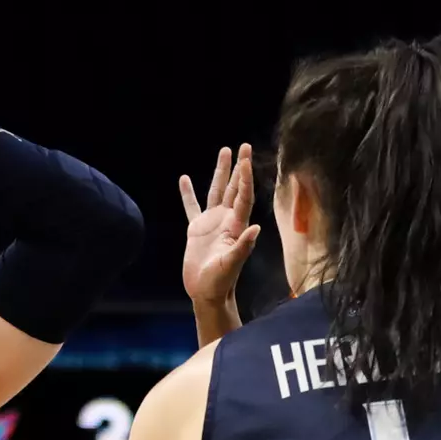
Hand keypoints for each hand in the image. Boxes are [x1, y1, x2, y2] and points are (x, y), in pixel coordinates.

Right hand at [180, 144, 261, 306]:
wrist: (207, 293)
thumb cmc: (220, 282)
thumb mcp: (231, 265)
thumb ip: (243, 247)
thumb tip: (256, 228)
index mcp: (236, 226)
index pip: (242, 197)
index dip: (244, 179)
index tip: (246, 160)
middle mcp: (226, 220)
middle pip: (233, 188)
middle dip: (239, 167)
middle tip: (244, 146)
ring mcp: (211, 223)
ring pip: (216, 191)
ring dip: (220, 172)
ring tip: (223, 151)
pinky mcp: (196, 230)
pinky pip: (192, 206)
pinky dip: (188, 193)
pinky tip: (184, 178)